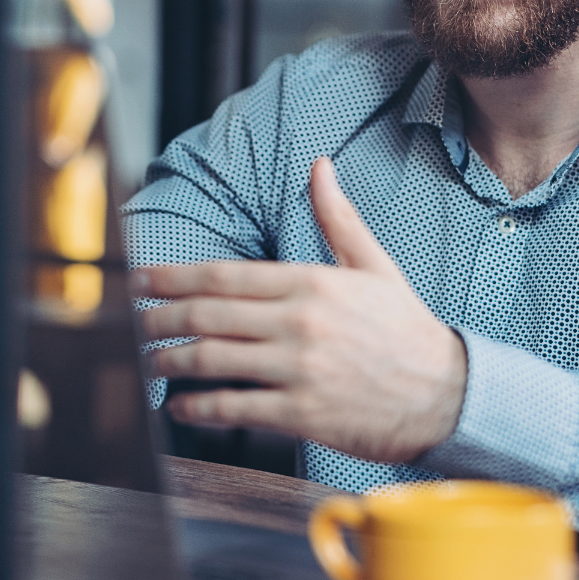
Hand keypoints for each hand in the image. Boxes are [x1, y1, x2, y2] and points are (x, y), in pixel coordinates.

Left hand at [132, 157, 467, 462]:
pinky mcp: (302, 413)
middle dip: (160, 317)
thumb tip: (321, 166)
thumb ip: (338, 217)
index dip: (174, 275)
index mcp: (311, 282)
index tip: (143, 278)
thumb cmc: (405, 329)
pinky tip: (182, 406)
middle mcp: (299, 323)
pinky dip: (200, 407)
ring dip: (171, 361)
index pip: (225, 275)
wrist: (445, 395)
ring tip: (151, 362)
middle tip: (133, 321)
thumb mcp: (374, 265)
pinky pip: (235, 407)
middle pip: (208, 314)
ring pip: (213, 360)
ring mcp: (298, 369)